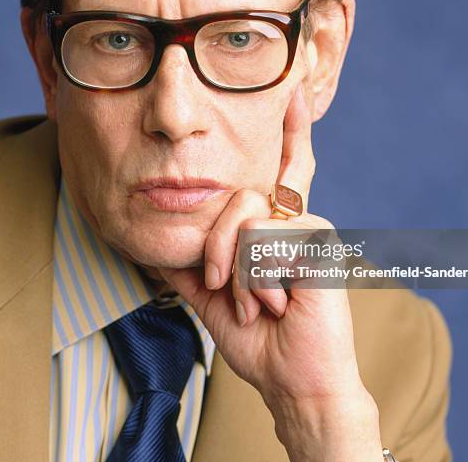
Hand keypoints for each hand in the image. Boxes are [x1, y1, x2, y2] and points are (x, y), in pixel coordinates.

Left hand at [159, 83, 382, 461]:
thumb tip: (150, 247)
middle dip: (215, 246)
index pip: (281, 167)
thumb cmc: (256, 338)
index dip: (292, 128)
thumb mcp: (210, 295)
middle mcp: (291, 217)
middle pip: (237, 193)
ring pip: (242, 212)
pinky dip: (252, 276)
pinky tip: (274, 302)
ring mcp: (307, 224)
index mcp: (272, 226)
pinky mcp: (317, 239)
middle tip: (217, 283)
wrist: (290, 378)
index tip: (295, 89)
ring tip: (253, 303)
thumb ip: (186, 265)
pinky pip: (260, 235)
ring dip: (231, 268)